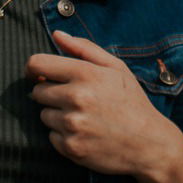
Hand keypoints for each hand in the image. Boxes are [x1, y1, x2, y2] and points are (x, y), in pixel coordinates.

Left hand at [25, 30, 182, 177]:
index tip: (37, 75)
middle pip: (37, 92)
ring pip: (44, 116)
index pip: (37, 64)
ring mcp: (73, 125)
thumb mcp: (116, 68)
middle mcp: (76, 98)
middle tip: (74, 99)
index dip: (33, 69)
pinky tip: (85, 133)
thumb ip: (84, 48)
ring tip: (83, 117)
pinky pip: (52, 137)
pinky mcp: (71, 148)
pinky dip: (63, 136)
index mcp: (85, 74)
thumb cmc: (132, 102)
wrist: (149, 144)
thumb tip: (57, 34)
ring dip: (57, 115)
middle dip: (51, 94)